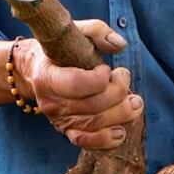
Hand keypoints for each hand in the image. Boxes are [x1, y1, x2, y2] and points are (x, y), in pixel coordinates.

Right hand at [13, 26, 137, 150]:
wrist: (37, 68)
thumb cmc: (60, 48)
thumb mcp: (75, 31)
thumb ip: (98, 31)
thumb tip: (120, 45)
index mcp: (47, 76)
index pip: (77, 84)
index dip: (100, 78)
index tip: (106, 69)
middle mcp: (50, 102)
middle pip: (92, 106)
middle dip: (118, 93)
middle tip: (125, 78)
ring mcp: (58, 119)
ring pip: (94, 124)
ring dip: (121, 114)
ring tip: (135, 101)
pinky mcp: (67, 130)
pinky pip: (86, 142)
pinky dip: (106, 140)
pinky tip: (121, 131)